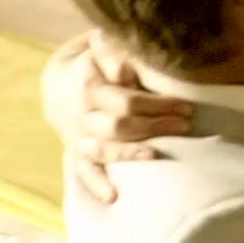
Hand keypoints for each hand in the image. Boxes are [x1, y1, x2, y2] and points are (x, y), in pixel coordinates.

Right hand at [41, 30, 194, 202]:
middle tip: (185, 124)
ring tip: (157, 156)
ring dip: (131, 155)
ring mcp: (76, 134)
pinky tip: (114, 197)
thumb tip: (129, 71)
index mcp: (89, 83)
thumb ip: (117, 54)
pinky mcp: (75, 150)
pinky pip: (84, 171)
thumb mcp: (103, 46)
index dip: (158, 105)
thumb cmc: (95, 60)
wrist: (58, 80)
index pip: (127, 100)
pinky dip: (97, 185)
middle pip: (119, 127)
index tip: (185, 106)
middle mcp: (81, 112)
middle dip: (154, 127)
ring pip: (103, 150)